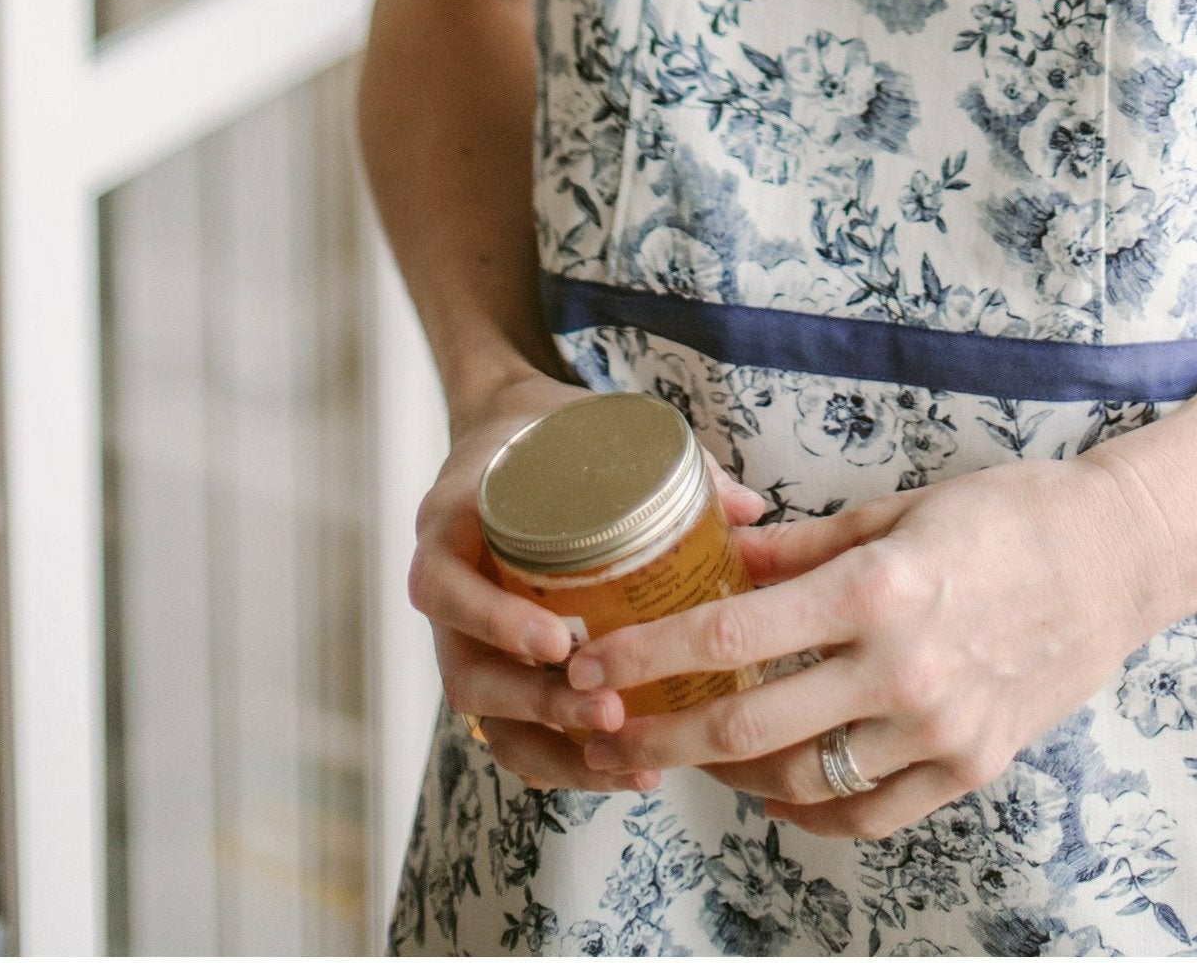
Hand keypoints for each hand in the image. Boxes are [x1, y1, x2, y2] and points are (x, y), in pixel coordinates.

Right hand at [408, 370, 768, 794]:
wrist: (502, 436)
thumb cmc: (549, 434)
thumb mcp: (589, 425)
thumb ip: (668, 462)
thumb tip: (751, 510)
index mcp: (452, 525)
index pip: (445, 587)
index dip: (494, 622)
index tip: (558, 642)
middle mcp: (448, 590)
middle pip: (467, 674)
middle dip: (538, 704)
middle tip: (608, 711)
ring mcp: (463, 638)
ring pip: (489, 719)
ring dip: (555, 745)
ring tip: (630, 758)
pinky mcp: (492, 669)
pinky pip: (511, 732)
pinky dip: (562, 760)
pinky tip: (627, 771)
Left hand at [565, 451, 1171, 835]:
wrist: (1118, 558)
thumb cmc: (1008, 512)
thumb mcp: (899, 509)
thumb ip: (803, 545)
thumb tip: (722, 558)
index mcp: (877, 589)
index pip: (732, 638)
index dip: (649, 656)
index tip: (593, 665)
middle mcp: (902, 670)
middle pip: (747, 728)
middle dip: (660, 733)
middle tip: (605, 731)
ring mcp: (937, 731)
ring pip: (798, 781)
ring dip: (726, 776)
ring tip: (686, 752)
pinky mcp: (968, 768)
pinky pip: (865, 815)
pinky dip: (808, 810)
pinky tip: (775, 789)